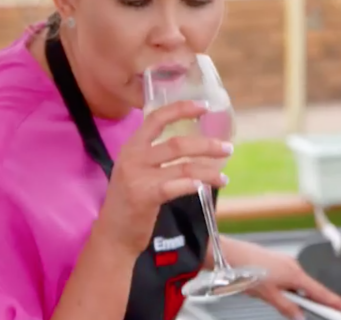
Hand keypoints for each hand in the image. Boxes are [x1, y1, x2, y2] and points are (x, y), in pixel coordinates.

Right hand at [95, 100, 232, 255]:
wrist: (113, 234)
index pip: (156, 118)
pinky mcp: (144, 196)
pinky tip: (205, 187)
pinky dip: (192, 185)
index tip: (205, 106)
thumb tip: (194, 145)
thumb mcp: (136, 170)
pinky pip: (175, 186)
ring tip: (224, 177)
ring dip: (208, 171)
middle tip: (227, 148)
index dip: (181, 109)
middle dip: (207, 145)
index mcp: (132, 146)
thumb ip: (155, 155)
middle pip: (177, 144)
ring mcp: (138, 177)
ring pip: (183, 166)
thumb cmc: (130, 202)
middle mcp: (133, 157)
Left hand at [223, 238, 340, 319]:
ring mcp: (284, 263)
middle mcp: (292, 266)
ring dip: (294, 296)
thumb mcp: (268, 295)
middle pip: (310, 288)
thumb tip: (299, 316)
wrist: (227, 253)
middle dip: (312, 301)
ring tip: (278, 300)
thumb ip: (287, 307)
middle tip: (320, 312)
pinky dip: (286, 289)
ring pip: (296, 285)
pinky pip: (287, 279)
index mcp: (295, 274)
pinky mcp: (276, 262)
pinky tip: (273, 292)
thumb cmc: (246, 269)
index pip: (321, 293)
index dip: (335, 303)